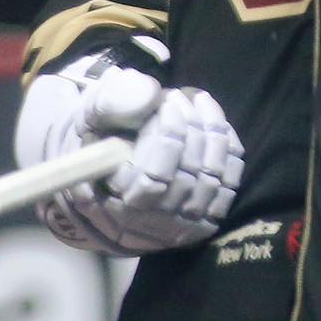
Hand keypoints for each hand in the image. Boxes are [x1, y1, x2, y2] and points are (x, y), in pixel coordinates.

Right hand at [16, 46, 244, 254]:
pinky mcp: (204, 220)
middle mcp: (152, 221)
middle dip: (192, 125)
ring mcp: (182, 224)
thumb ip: (109, 106)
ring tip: (199, 102)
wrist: (107, 175)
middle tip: (182, 97)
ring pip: (214, 176)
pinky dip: (230, 150)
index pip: (156, 176)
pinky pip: (230, 183)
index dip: (171, 133)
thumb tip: (148, 96)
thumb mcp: (89, 120)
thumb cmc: (99, 141)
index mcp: (117, 203)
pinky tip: (217, 124)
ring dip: (214, 132)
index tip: (168, 102)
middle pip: (189, 173)